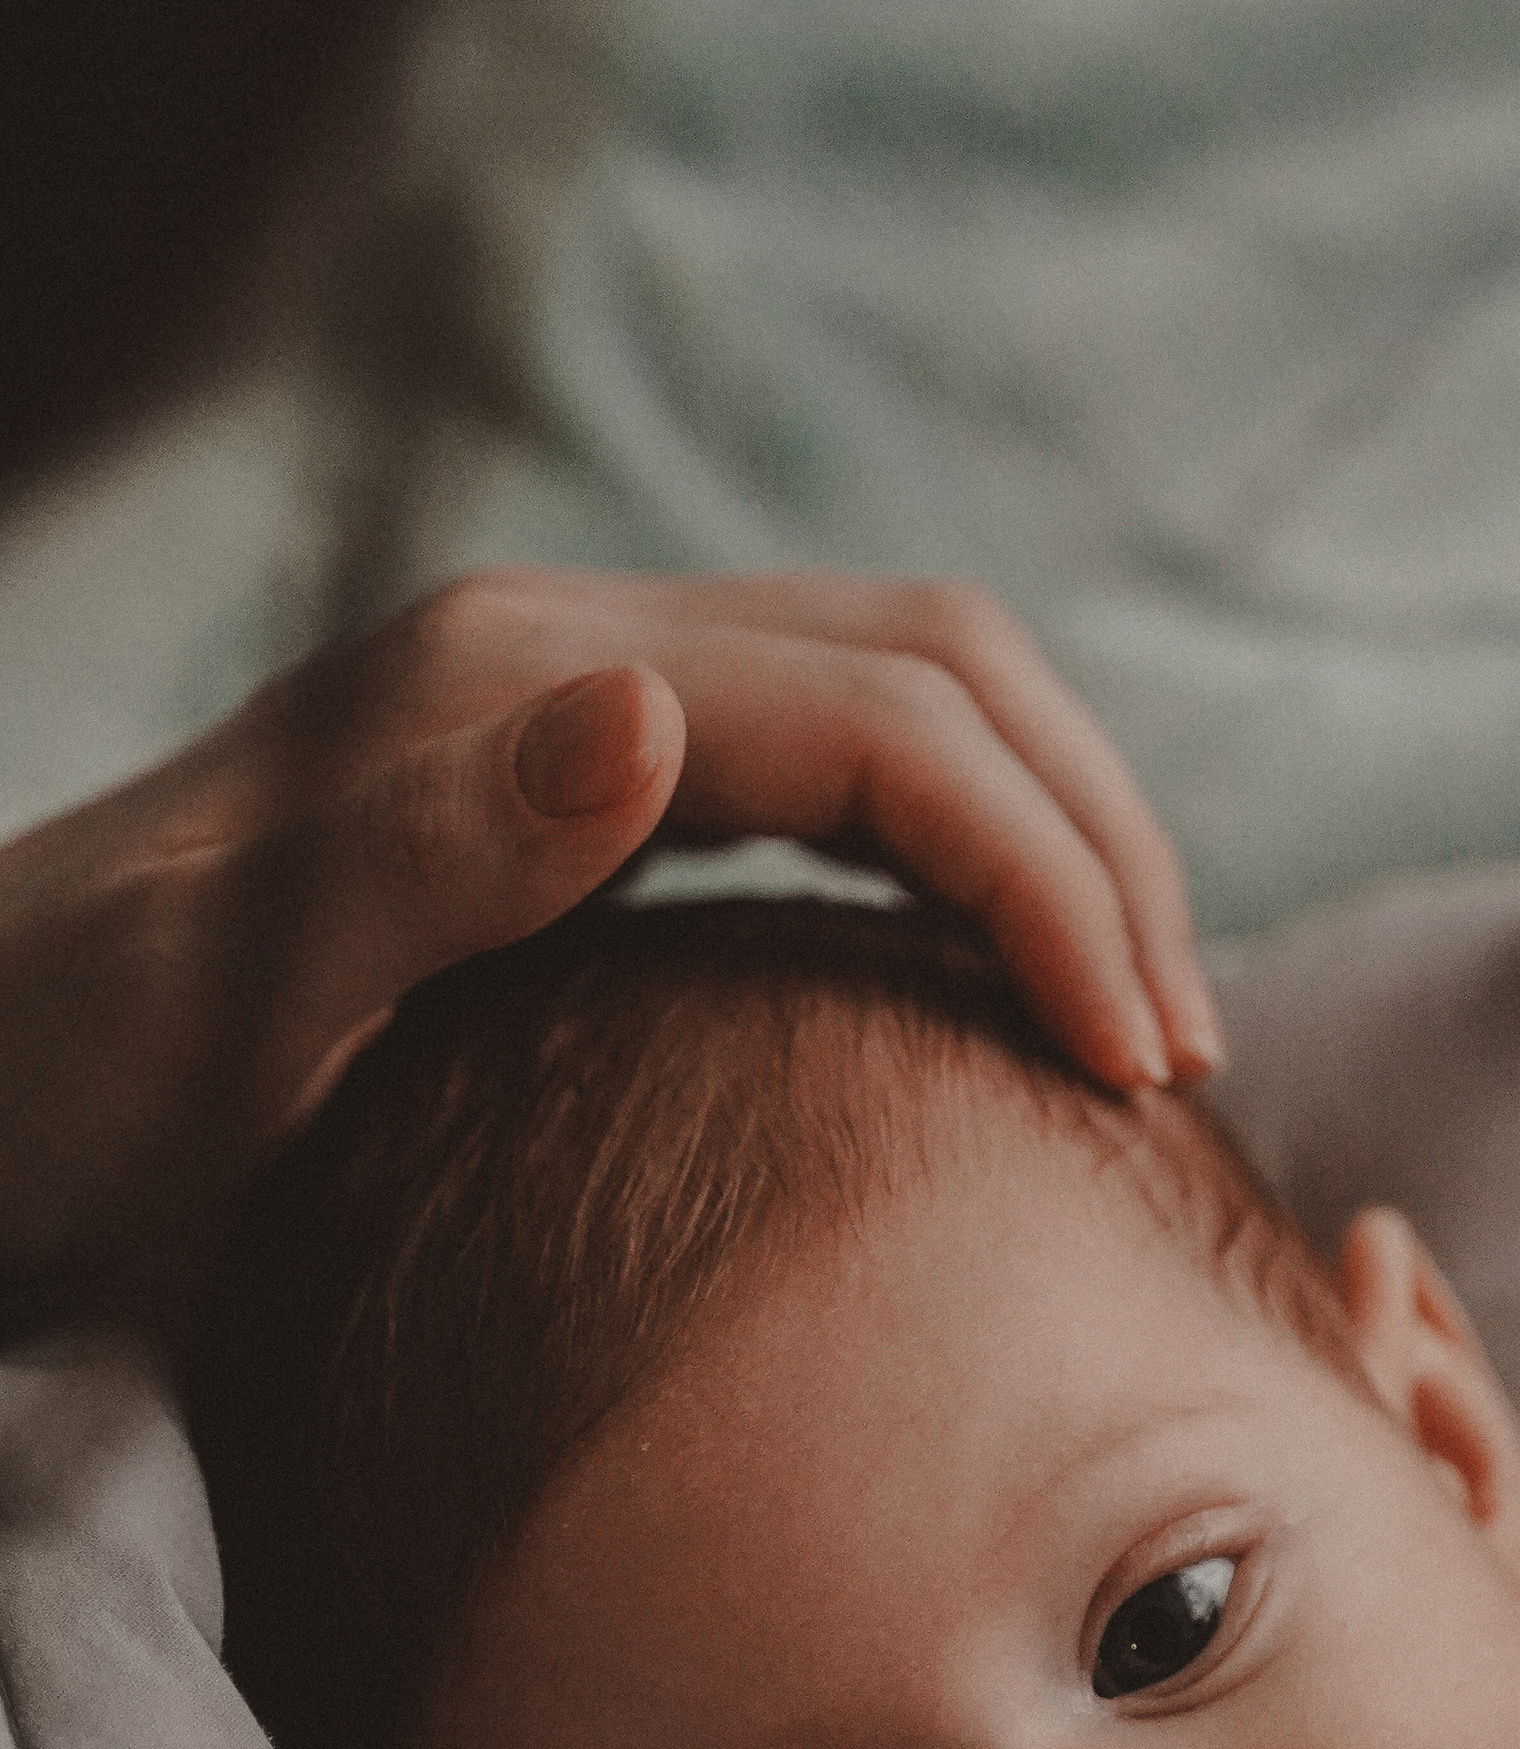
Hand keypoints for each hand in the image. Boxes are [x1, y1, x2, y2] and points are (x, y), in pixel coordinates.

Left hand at [0, 569, 1220, 1327]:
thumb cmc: (45, 1089)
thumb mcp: (201, 1014)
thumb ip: (422, 859)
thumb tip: (659, 719)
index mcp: (507, 687)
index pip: (878, 725)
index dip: (1043, 876)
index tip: (1134, 1066)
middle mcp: (554, 658)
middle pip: (934, 664)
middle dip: (1093, 834)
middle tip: (1177, 1050)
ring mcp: (560, 710)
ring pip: (903, 697)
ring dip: (1049, 831)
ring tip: (1129, 1020)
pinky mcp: (557, 782)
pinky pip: (828, 769)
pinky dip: (959, 856)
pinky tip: (984, 987)